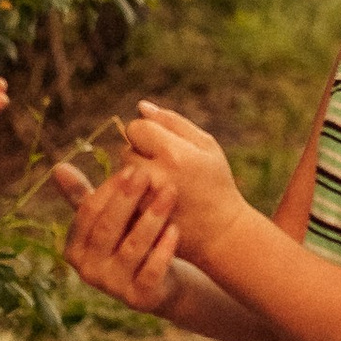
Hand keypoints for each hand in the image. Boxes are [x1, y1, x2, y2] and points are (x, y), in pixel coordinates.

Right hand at [52, 155, 181, 314]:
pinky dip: (164, 249)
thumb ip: (84, 197)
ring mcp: (113, 287)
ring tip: (169, 192)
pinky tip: (176, 228)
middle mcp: (88, 272)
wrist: (161, 283)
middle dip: (128, 199)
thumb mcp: (108, 221)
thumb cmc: (129, 242)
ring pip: (132, 248)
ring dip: (151, 218)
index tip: (132, 168)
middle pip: (107, 229)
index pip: (88, 213)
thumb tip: (57, 167)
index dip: (109, 189)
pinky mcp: (140, 299)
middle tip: (147, 174)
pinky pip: (152, 271)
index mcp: (74, 250)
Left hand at [124, 101, 246, 255]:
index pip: (136, 128)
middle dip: (140, 156)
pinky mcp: (136, 221)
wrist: (220, 233)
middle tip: (164, 170)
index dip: (148, 134)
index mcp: (173, 154)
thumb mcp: (206, 146)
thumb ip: (172, 122)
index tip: (163, 146)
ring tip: (159, 187)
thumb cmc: (216, 183)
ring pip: (121, 175)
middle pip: (125, 151)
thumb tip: (141, 107)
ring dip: (135, 177)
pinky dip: (131, 198)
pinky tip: (150, 202)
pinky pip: (120, 199)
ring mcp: (142, 203)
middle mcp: (154, 178)